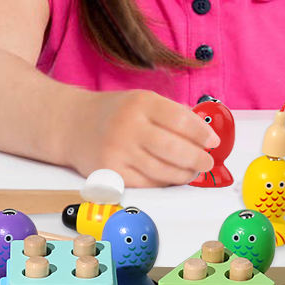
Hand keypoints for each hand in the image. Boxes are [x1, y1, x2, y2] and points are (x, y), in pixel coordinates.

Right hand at [72, 90, 219, 187]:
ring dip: (184, 174)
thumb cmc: (116, 113)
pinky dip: (163, 183)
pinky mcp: (110, 173)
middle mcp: (128, 126)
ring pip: (162, 171)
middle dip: (198, 159)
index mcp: (141, 103)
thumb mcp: (142, 101)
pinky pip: (146, 184)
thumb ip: (173, 114)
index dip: (202, 134)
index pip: (181, 120)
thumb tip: (206, 134)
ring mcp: (118, 151)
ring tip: (192, 171)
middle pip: (174, 149)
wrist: (72, 125)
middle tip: (207, 162)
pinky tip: (170, 177)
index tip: (213, 142)